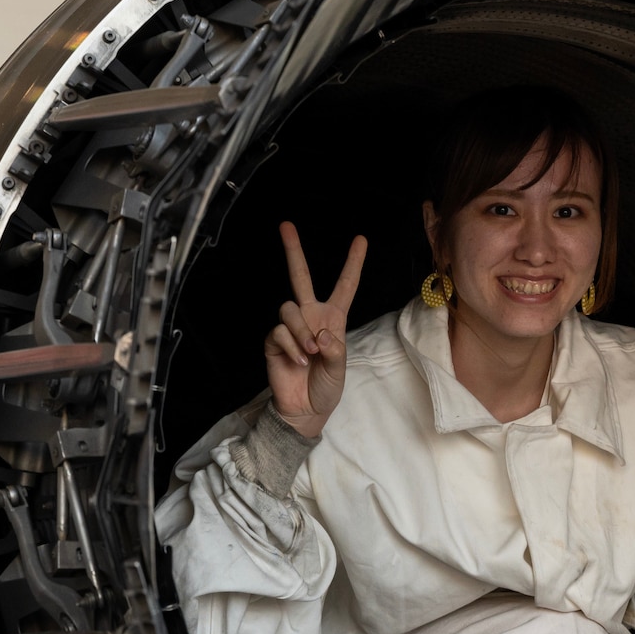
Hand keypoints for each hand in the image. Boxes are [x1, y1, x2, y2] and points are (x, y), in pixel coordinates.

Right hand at [265, 222, 366, 438]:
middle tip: (286, 225)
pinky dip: (291, 347)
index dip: (353, 263)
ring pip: (289, 309)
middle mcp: (310, 316)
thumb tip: (319, 335)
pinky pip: (279, 331)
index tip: (361, 239)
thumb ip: (334, 350)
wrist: (305, 409)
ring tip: (309, 353)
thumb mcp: (339, 368)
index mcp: (333, 318)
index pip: (345, 286)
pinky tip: (297, 362)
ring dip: (301, 332)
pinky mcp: (274, 340)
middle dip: (293, 251)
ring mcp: (290, 327)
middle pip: (301, 277)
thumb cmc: (326, 387)